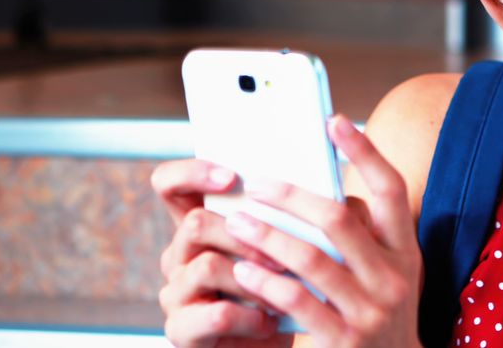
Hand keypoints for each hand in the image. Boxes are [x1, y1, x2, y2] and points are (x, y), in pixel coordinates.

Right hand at [152, 159, 290, 346]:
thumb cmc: (279, 292)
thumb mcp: (284, 249)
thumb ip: (294, 220)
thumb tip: (333, 196)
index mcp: (199, 227)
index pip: (169, 184)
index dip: (192, 172)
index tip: (231, 176)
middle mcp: (178, 255)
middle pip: (194, 223)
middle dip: (245, 234)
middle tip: (283, 254)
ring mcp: (175, 292)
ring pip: (207, 266)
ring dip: (254, 278)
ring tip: (284, 289)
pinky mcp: (180, 330)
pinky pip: (217, 313)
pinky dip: (251, 316)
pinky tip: (270, 321)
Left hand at [224, 115, 422, 347]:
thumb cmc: (379, 314)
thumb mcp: (387, 272)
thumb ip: (365, 234)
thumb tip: (323, 184)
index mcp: (407, 250)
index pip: (391, 189)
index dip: (365, 152)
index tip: (333, 120)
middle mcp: (395, 277)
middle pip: (339, 220)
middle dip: (291, 197)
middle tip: (255, 184)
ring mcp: (371, 311)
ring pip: (311, 259)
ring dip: (267, 236)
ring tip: (236, 223)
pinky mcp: (345, 340)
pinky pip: (297, 302)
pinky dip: (266, 282)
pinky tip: (243, 272)